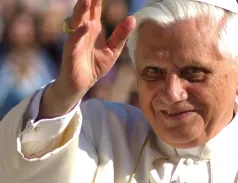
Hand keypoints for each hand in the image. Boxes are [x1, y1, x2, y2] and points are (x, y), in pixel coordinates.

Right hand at [38, 0, 135, 118]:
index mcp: (93, 28)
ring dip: (81, 10)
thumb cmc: (95, 65)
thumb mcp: (113, 50)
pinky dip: (79, 33)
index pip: (95, 8)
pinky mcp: (71, 52)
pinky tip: (87, 26)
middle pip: (85, 11)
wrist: (81, 84)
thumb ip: (121, 35)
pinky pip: (74, 41)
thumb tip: (133, 18)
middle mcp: (83, 30)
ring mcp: (76, 40)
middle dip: (88, 0)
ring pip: (77, 22)